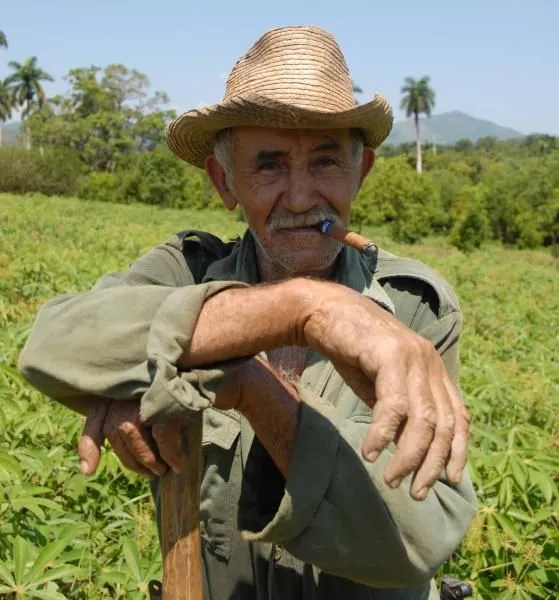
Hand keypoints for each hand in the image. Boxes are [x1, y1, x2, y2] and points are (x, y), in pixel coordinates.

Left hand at [78, 368, 243, 477]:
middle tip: (150, 473)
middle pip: (116, 429)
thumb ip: (125, 433)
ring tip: (161, 471)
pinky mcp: (170, 394)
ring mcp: (148, 386)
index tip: (89, 470)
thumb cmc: (185, 398)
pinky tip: (178, 465)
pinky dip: (169, 455)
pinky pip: (162, 434)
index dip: (89, 443)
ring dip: (147, 459)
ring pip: (132, 431)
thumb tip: (86, 469)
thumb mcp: (154, 411)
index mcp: (122, 386)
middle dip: (131, 460)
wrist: (221, 377)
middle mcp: (130, 383)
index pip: (98, 414)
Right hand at [298, 280, 469, 499]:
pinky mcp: (390, 355)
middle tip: (415, 491)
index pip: (459, 416)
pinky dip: (383, 433)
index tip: (449, 480)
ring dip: (408, 456)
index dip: (458, 451)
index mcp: (432, 368)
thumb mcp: (380, 385)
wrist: (324, 312)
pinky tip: (369, 451)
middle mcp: (429, 361)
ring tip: (392, 478)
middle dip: (432, 464)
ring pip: (423, 419)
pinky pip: (394, 405)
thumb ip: (399, 412)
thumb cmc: (351, 349)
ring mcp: (412, 356)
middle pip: (444, 424)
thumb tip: (409, 450)